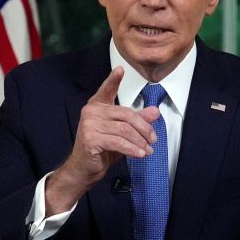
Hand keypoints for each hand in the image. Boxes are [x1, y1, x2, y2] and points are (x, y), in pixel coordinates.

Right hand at [45, 67, 159, 214]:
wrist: (84, 169)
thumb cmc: (101, 150)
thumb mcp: (122, 133)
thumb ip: (137, 121)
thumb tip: (154, 112)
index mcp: (97, 106)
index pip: (106, 90)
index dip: (113, 79)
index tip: (121, 69)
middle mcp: (91, 112)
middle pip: (126, 114)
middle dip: (144, 128)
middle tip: (153, 139)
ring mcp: (89, 125)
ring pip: (124, 130)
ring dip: (140, 141)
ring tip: (148, 150)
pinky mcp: (91, 139)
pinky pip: (119, 142)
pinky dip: (133, 149)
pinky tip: (140, 154)